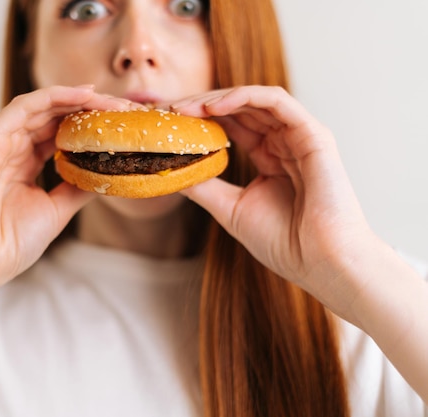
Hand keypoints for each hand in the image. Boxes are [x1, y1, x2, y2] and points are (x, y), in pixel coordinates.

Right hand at [0, 86, 135, 297]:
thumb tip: (106, 174)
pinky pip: (23, 108)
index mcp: (23, 165)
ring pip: (41, 107)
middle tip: (124, 108)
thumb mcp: (56, 211)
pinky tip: (84, 94)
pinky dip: (54, 97)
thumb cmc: (6, 245)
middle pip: (54, 116)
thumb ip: (77, 188)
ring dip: (78, 99)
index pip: (60, 134)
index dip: (89, 126)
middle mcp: (10, 149)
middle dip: (90, 109)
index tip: (122, 125)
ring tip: (110, 100)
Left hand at [171, 86, 372, 309]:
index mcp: (269, 157)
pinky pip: (276, 101)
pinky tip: (215, 107)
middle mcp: (284, 142)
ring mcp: (299, 136)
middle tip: (170, 109)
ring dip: (217, 99)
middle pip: (240, 108)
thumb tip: (171, 173)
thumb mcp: (230, 209)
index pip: (232, 125)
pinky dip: (244, 97)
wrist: (320, 262)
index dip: (201, 118)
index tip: (168, 122)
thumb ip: (204, 187)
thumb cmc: (284, 242)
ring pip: (254, 99)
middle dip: (202, 105)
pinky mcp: (312, 134)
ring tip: (186, 107)